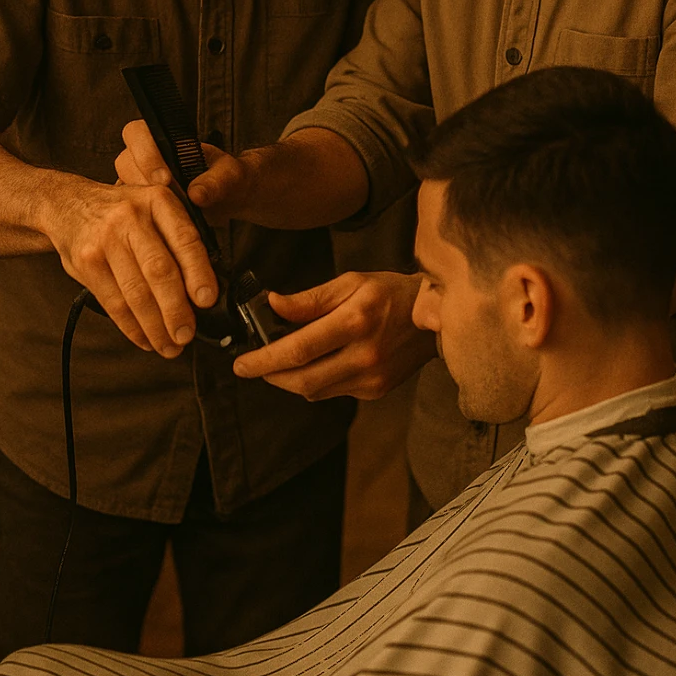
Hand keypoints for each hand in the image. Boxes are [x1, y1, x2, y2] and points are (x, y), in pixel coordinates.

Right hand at [48, 181, 218, 357]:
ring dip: (155, 326)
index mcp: (157, 200)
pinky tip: (146, 338)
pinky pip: (114, 303)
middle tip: (186, 333)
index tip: (207, 300)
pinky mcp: (86, 264)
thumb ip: (178, 235)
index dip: (198, 272)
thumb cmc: (120, 210)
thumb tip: (205, 284)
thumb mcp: (153, 205)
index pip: (185, 239)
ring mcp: (105, 241)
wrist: (67, 203)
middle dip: (176, 309)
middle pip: (159, 270)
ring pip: (136, 293)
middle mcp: (131, 218)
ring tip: (170, 345)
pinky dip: (132, 327)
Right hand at [115, 118, 249, 226]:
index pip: (137, 133)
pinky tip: (158, 228)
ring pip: (124, 188)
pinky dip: (141, 220)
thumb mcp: (230, 175)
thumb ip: (216, 181)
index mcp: (164, 138)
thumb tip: (196, 193)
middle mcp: (147, 157)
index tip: (165, 179)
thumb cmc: (228, 178)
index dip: (145, 154)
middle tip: (163, 202)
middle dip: (142, 183)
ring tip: (164, 216)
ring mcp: (141, 181)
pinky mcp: (140, 204)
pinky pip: (129, 210)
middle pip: (124, 162)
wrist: (229, 197)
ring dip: (140, 203)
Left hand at [231, 271, 436, 400]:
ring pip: (315, 391)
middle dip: (270, 376)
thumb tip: (273, 305)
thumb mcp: (350, 282)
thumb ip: (310, 299)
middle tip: (252, 366)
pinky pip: (333, 392)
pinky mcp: (376, 391)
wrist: (434, 319)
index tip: (240, 363)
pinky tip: (315, 364)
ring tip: (280, 362)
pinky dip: (315, 382)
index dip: (264, 359)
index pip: (298, 349)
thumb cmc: (389, 293)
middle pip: (302, 381)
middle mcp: (363, 355)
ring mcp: (371, 378)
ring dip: (290, 380)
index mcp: (355, 321)